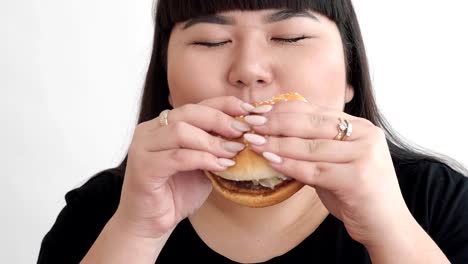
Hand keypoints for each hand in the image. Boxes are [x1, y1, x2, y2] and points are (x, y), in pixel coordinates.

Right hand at [114, 96, 251, 238]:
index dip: (225, 105)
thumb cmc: (178, 193)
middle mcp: (150, 130)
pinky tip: (221, 167)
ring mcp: (143, 147)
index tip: (250, 111)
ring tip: (234, 151)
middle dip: (220, 120)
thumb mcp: (204, 164)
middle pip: (189, 112)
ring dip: (213, 141)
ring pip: (181, 132)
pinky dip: (203, 159)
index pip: (197, 105)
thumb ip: (217, 147)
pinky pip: (177, 157)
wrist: (152, 224)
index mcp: (164, 124)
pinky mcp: (143, 167)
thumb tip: (249, 132)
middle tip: (243, 131)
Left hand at [245, 100, 412, 245]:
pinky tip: (270, 161)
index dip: (284, 109)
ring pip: (310, 147)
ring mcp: (365, 156)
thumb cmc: (356, 194)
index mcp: (361, 127)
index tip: (259, 111)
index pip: (316, 111)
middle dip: (276, 123)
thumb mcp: (336, 163)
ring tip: (254, 142)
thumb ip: (314, 148)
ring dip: (277, 144)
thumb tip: (276, 135)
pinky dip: (289, 165)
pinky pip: (315, 170)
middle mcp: (366, 135)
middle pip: (311, 124)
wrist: (386, 225)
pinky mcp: (358, 179)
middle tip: (250, 123)